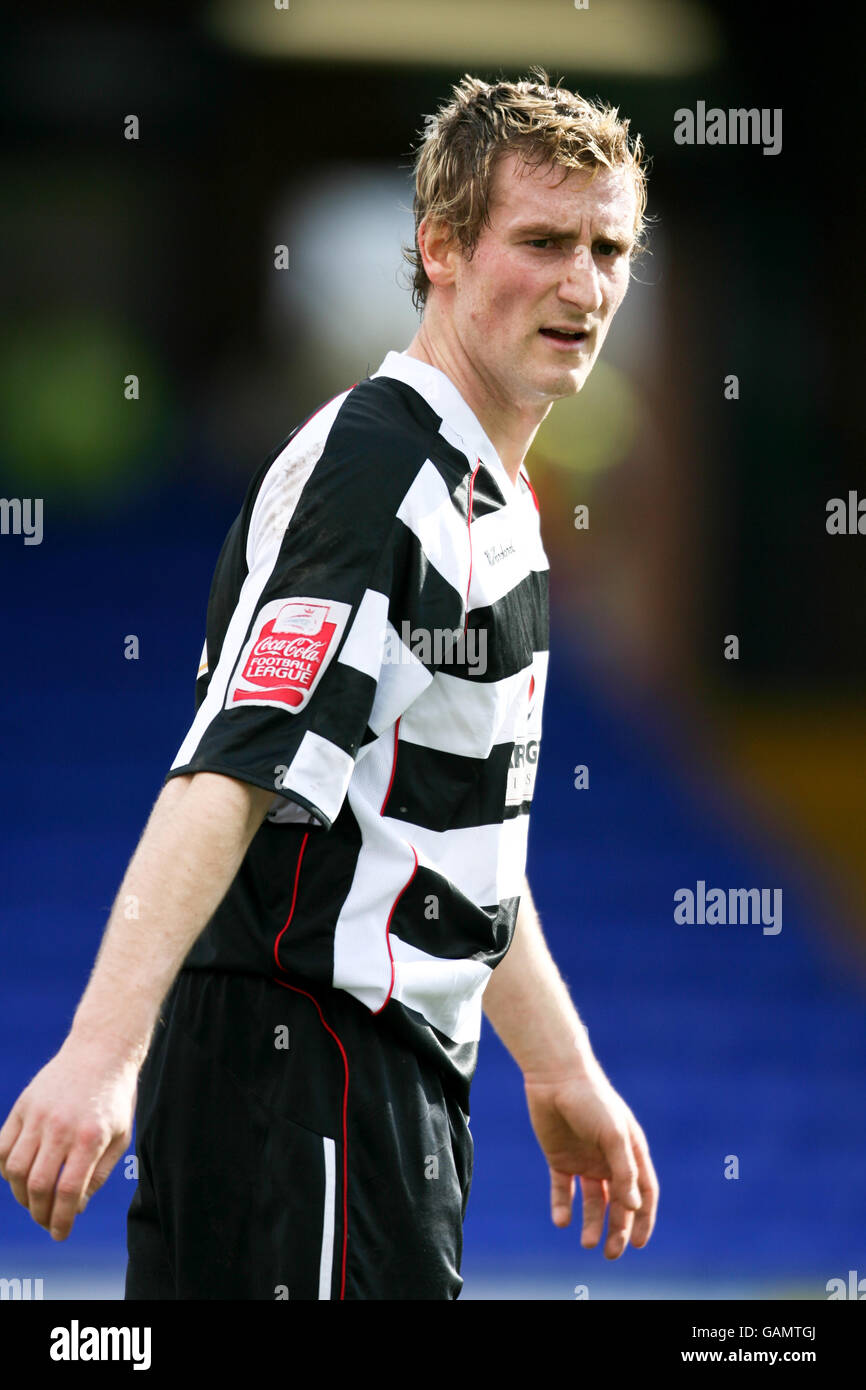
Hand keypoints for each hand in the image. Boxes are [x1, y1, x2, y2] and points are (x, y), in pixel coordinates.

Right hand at [0, 1037, 137, 1240]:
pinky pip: (2, 1147)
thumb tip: (76, 1207)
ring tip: (34, 1201)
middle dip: (39, 1213)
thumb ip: (98, 1174)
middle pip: (37, 1185)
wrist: (101, 1050)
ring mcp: (37, 1115)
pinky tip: (20, 1176)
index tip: (59, 1235)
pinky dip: (6, 1169)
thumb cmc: (114, 1097)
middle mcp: (60, 1126)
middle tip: (47, 1221)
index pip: (68, 1191)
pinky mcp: (23, 1106)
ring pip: (14, 1170)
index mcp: (90, 1136)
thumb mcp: (120, 1136)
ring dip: (20, 1195)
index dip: (61, 1220)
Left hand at [524, 1066, 657, 1258]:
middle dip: (618, 1230)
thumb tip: (634, 1208)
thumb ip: (623, 1171)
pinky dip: (563, 1207)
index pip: (643, 1192)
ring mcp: (585, 1160)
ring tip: (587, 1242)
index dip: (644, 1219)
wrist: (555, 1077)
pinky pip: (564, 1190)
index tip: (640, 1244)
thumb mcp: (613, 1135)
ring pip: (594, 1201)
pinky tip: (561, 1221)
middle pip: (619, 1203)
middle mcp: (610, 1159)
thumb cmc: (592, 1101)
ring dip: (592, 1223)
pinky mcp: (561, 1159)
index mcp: (630, 1151)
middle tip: (611, 1253)